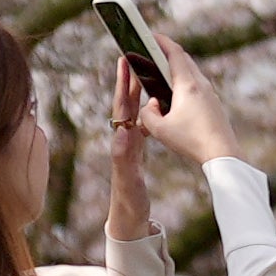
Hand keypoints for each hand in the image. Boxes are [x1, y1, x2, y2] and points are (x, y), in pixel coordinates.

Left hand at [105, 59, 154, 239]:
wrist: (127, 220)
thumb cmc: (128, 201)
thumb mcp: (128, 180)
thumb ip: (124, 158)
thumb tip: (124, 132)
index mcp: (122, 142)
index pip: (121, 107)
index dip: (122, 84)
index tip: (123, 61)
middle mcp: (123, 139)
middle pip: (125, 103)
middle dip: (129, 79)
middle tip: (133, 55)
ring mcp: (129, 144)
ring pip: (133, 111)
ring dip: (138, 91)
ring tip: (145, 72)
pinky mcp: (135, 150)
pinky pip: (141, 123)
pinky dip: (146, 109)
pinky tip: (154, 106)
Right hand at [138, 33, 239, 166]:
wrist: (222, 152)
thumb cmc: (191, 140)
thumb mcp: (160, 129)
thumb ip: (148, 114)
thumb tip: (151, 105)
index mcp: (188, 84)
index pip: (174, 53)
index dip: (161, 41)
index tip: (150, 34)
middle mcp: (201, 84)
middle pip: (184, 60)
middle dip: (168, 54)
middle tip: (152, 52)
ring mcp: (210, 93)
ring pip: (191, 73)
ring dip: (177, 69)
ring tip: (161, 73)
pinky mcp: (213, 103)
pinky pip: (197, 86)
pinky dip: (184, 83)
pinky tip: (176, 96)